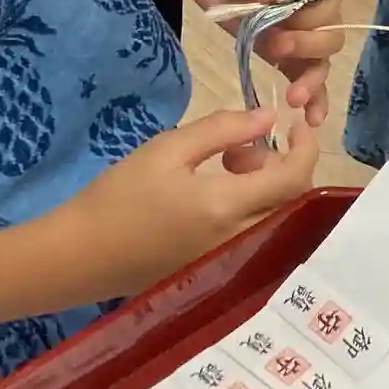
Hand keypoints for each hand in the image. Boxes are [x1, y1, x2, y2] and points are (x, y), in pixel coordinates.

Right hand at [76, 109, 318, 294]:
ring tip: (223, 164)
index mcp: (227, 207)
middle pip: (292, 201)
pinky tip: (216, 193)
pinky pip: (257, 234)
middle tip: (240, 146)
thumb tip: (269, 118)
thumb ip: (223, 129)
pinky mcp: (220, 270)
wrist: (83, 254)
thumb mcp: (168, 149)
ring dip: (265, 186)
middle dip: (280, 164)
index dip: (306, 148)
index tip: (296, 124)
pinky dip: (251, 208)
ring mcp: (232, 260)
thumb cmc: (120, 196)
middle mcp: (240, 239)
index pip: (293, 178)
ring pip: (276, 218)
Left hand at [178, 0, 342, 125]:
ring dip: (312, 82)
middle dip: (308, 51)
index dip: (311, 21)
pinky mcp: (281, 51)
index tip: (283, 28)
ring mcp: (299, 30)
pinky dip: (310, 96)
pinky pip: (301, 75)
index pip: (329, 4)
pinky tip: (310, 118)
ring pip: (319, 62)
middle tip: (276, 50)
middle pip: (329, 36)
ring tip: (294, 99)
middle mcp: (316, 5)